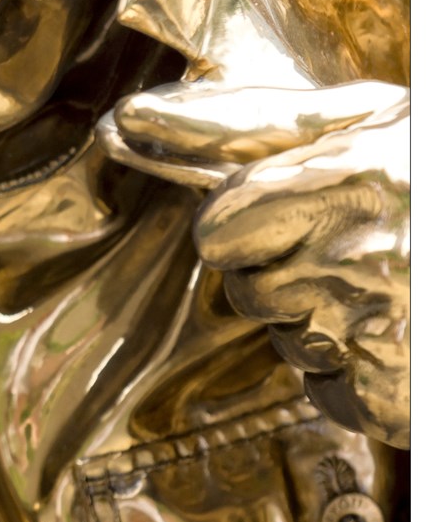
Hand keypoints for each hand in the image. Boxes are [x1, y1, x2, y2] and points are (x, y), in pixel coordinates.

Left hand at [107, 80, 407, 448]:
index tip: (301, 212)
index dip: (252, 224)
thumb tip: (124, 122)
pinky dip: (356, 377)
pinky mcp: (397, 399)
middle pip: (246, 289)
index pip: (219, 230)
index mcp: (349, 179)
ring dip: (323, 322)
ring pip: (287, 341)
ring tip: (393, 287)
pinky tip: (404, 335)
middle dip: (286, 270)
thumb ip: (237, 124)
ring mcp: (380, 335)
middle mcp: (361, 259)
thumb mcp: (357, 122)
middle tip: (362, 246)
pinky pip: (328, 394)